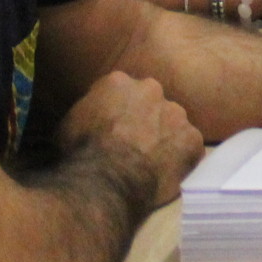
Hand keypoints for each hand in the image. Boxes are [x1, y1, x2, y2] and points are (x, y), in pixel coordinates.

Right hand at [56, 71, 202, 207]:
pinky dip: (180, 160)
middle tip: (134, 145)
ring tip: (150, 164)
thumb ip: (87, 113)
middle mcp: (152, 90)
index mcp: (119, 82)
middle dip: (145, 120)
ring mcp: (176, 114)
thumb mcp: (68, 125)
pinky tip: (166, 174)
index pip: (121, 91)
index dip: (117, 112)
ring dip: (164, 139)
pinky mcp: (192, 139)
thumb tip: (93, 119)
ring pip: (173, 124)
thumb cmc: (80, 153)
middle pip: (151, 103)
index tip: (113, 128)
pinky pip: (188, 149)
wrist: (107, 179)